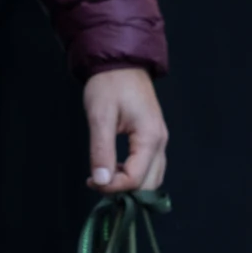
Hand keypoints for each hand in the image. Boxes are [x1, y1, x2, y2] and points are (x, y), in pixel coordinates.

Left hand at [83, 68, 167, 193]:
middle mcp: (161, 143)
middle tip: (97, 181)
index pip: (135, 180)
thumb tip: (101, 181)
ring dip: (130, 185)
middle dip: (124, 190)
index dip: (112, 187)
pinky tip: (115, 167)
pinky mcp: (154, 138)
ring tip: (105, 177)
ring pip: (152, 178)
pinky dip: (135, 175)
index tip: (91, 180)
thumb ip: (101, 151)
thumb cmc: (110, 85)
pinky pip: (150, 166)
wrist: (121, 62)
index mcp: (150, 138)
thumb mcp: (100, 117)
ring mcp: (160, 140)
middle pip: (149, 184)